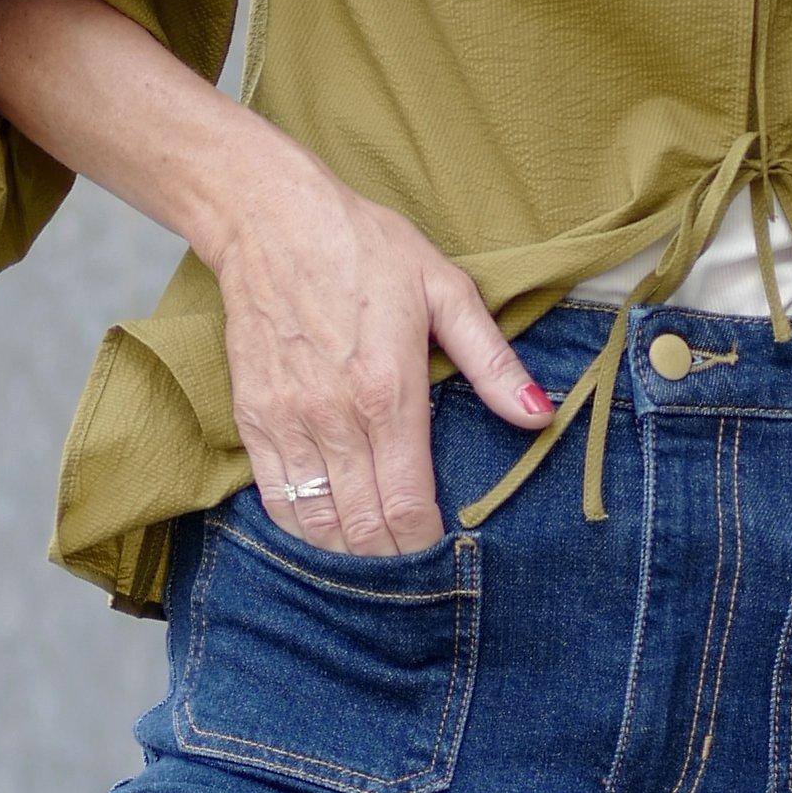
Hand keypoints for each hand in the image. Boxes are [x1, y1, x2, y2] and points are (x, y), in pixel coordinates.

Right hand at [211, 145, 550, 553]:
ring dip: (350, 556)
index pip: (408, 508)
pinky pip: (277, 502)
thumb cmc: (365, 248)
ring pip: (318, 527)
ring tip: (379, 559)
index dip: (428, 546)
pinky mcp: (252, 420)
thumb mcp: (445, 290)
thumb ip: (493, 362)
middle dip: (395, 563)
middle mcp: (336, 419)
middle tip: (418, 572)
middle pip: (365, 531)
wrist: (271, 220)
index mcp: (390, 394)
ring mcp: (287, 424)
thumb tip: (538, 416)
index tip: (446, 551)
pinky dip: (304, 531)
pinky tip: (330, 535)